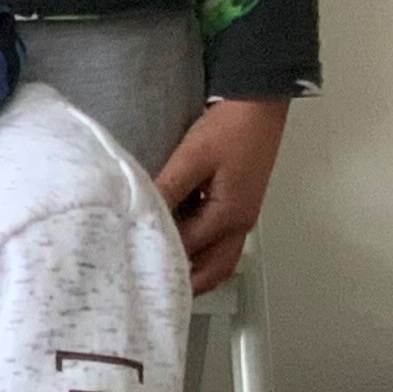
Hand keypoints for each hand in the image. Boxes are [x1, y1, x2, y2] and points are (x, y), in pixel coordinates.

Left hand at [156, 96, 288, 292]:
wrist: (259, 103)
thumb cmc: (230, 128)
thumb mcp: (192, 157)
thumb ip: (167, 188)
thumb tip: (141, 213)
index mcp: (230, 216)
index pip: (189, 249)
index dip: (162, 257)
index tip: (133, 264)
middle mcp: (240, 223)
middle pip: (215, 269)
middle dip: (188, 282)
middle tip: (155, 288)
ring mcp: (242, 214)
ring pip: (220, 257)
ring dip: (196, 267)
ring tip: (164, 269)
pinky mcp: (238, 202)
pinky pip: (220, 237)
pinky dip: (201, 247)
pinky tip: (178, 239)